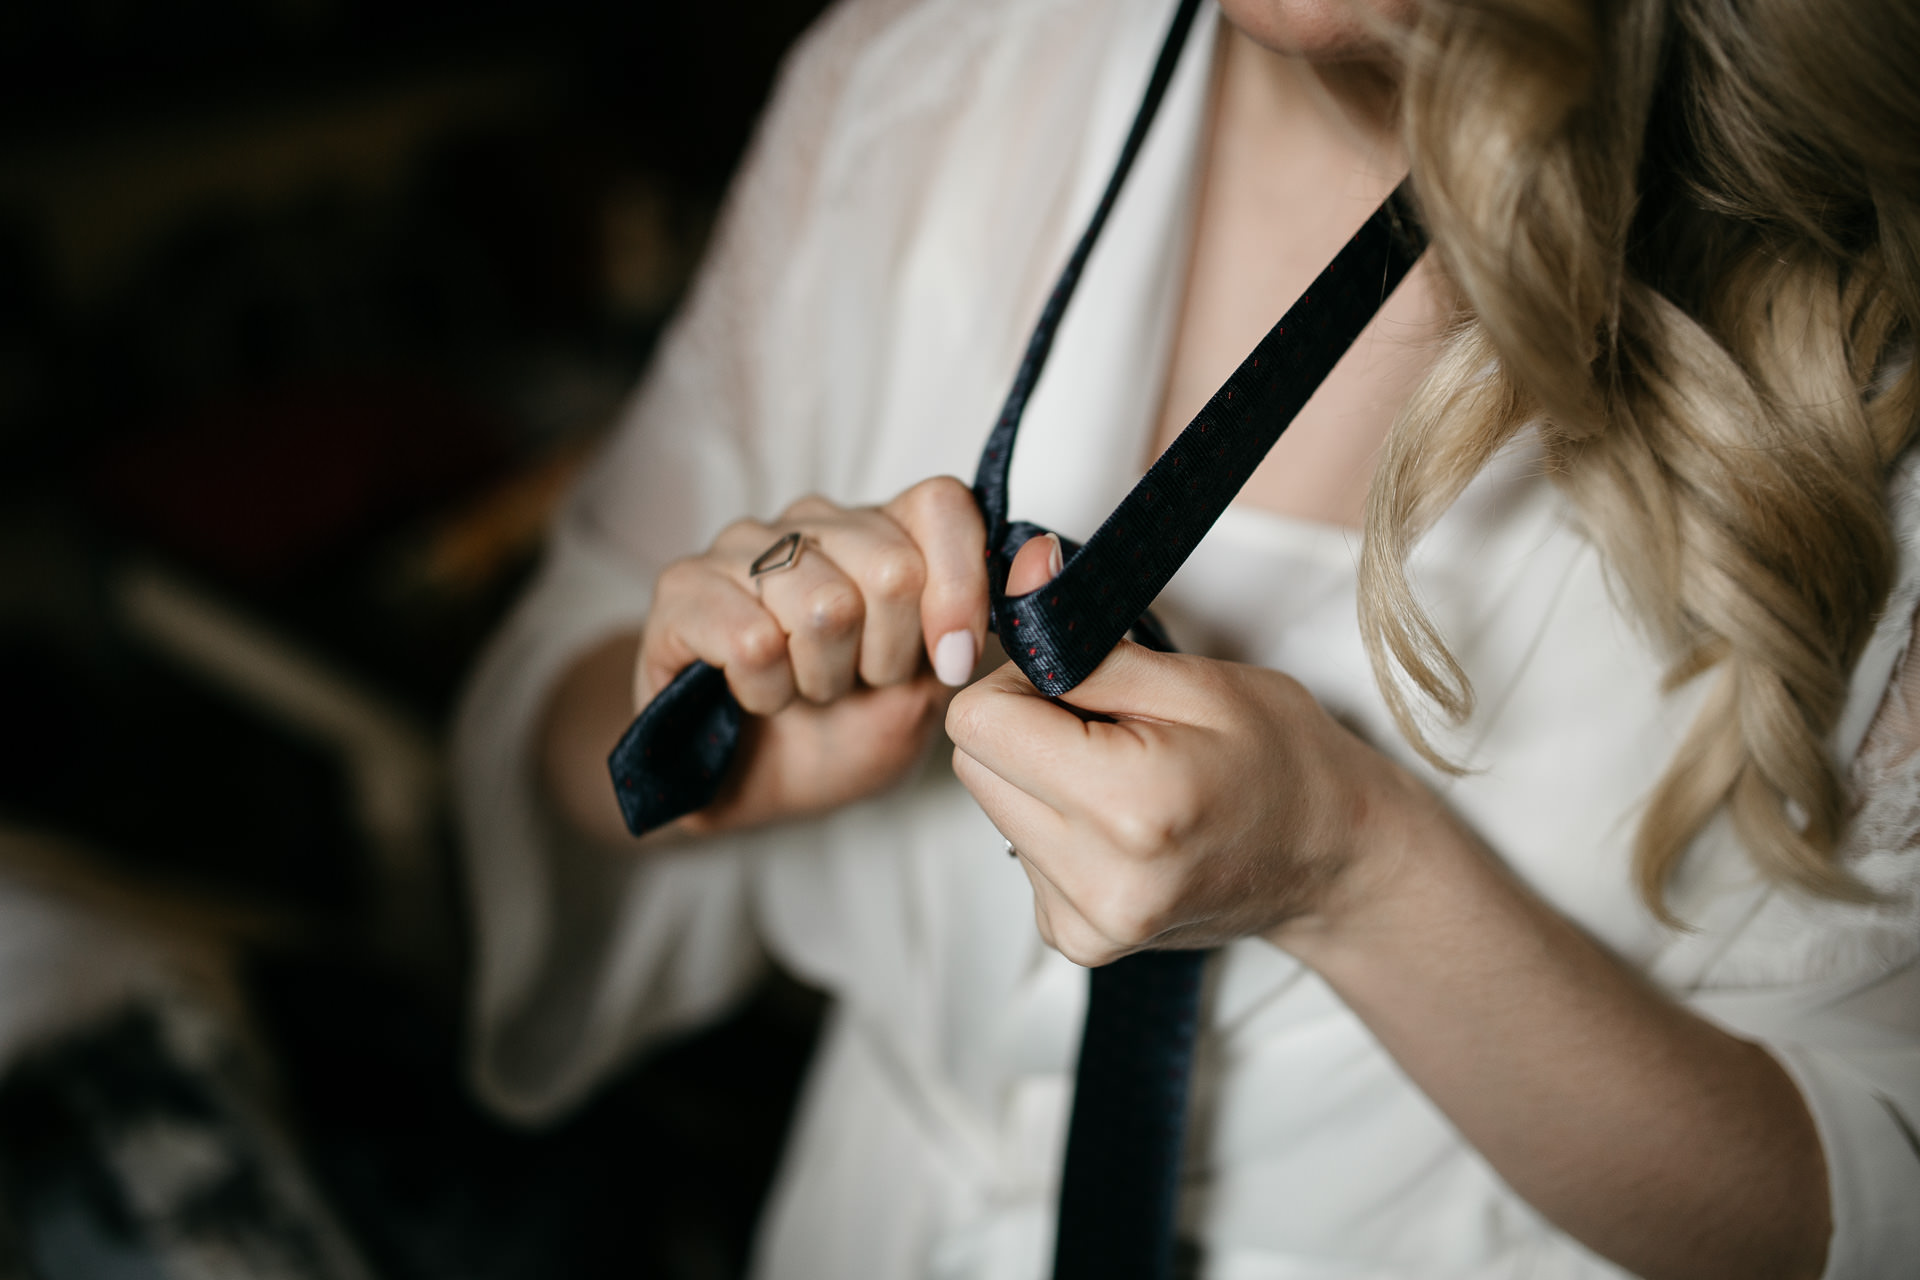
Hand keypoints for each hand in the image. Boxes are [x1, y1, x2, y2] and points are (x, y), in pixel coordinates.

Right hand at [638, 476, 987, 834]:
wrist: (741, 787)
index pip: (942, 504)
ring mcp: (742, 546)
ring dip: (822, 679)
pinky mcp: (682, 590)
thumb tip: (1043, 556)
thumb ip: (979, 626)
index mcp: (882, 531)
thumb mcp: (928, 692)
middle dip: (886, 657)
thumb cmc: (838, 734)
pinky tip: (759, 697)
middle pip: (890, 566)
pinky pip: (750, 640)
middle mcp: (813, 522)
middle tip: (857, 684)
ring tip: (805, 691)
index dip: (958, 589)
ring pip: (822, 604)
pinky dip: (767, 693)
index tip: (948, 664)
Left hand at [946, 534, 1430, 964]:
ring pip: (992, 807)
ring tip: (1125, 778)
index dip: (1020, 684)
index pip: (978, 723)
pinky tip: (1121, 823)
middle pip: (973, 765)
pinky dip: (1056, 824)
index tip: (1079, 685)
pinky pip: (1019, 850)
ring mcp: (1084, 924)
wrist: (1332, 859)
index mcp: (1129, 807)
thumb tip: (1021, 576)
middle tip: (1109, 727)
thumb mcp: (1197, 679)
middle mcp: (1099, 882)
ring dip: (1041, 778)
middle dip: (1026, 729)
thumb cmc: (1282, 760)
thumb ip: (1087, 637)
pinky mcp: (1076, 940)